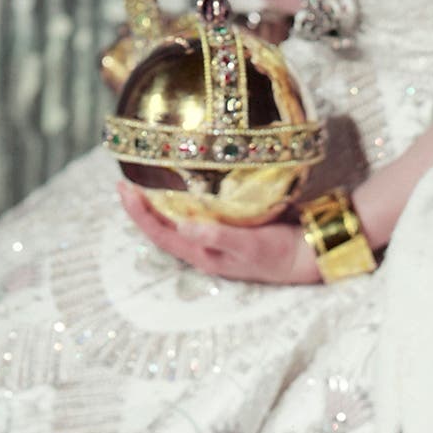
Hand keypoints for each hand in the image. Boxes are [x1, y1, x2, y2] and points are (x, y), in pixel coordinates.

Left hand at [117, 181, 318, 284]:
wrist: (308, 254)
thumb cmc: (279, 254)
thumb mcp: (248, 246)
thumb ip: (216, 235)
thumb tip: (181, 226)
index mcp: (202, 254)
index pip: (160, 234)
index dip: (139, 214)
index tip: (123, 190)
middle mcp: (203, 246)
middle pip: (163, 227)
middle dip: (142, 205)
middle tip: (125, 180)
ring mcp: (215, 236)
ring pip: (177, 219)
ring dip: (159, 200)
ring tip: (145, 178)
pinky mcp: (229, 224)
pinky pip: (197, 210)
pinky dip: (184, 196)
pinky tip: (183, 180)